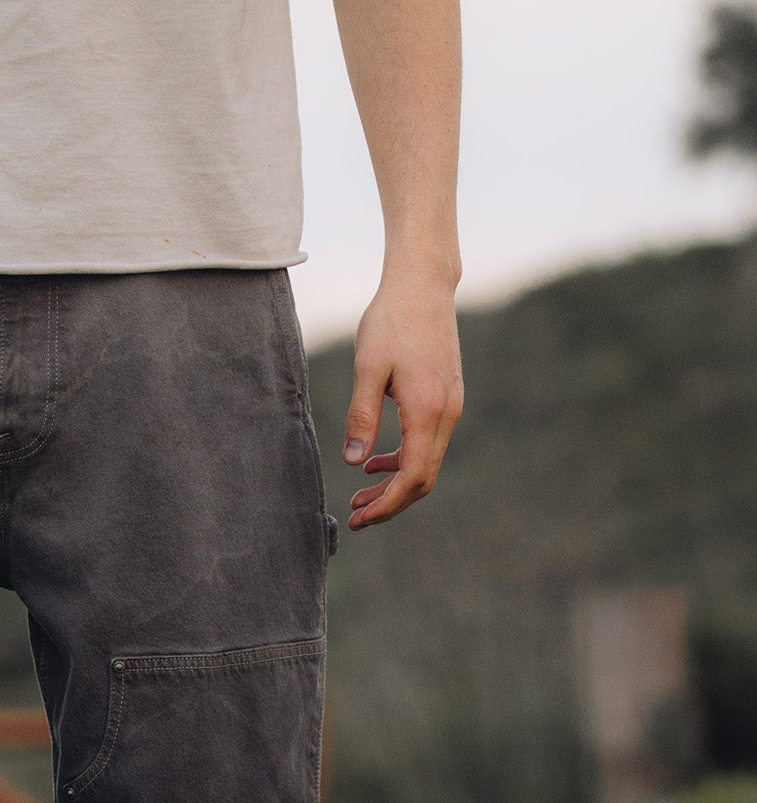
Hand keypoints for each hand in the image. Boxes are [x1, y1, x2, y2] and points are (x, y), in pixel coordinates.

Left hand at [341, 272, 463, 528]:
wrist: (423, 284)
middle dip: (389, 502)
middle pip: (423, 478)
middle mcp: (446, 413)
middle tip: (355, 516)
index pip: (412, 477)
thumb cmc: (391, 320)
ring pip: (426, 462)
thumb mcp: (367, 369)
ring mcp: (450, 406)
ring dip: (394, 483)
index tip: (359, 518)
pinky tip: (375, 462)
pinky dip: (403, 460)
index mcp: (427, 411)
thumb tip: (353, 461)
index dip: (386, 504)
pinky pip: (427, 443)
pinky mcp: (446, 397)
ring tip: (360, 495)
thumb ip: (360, 416)